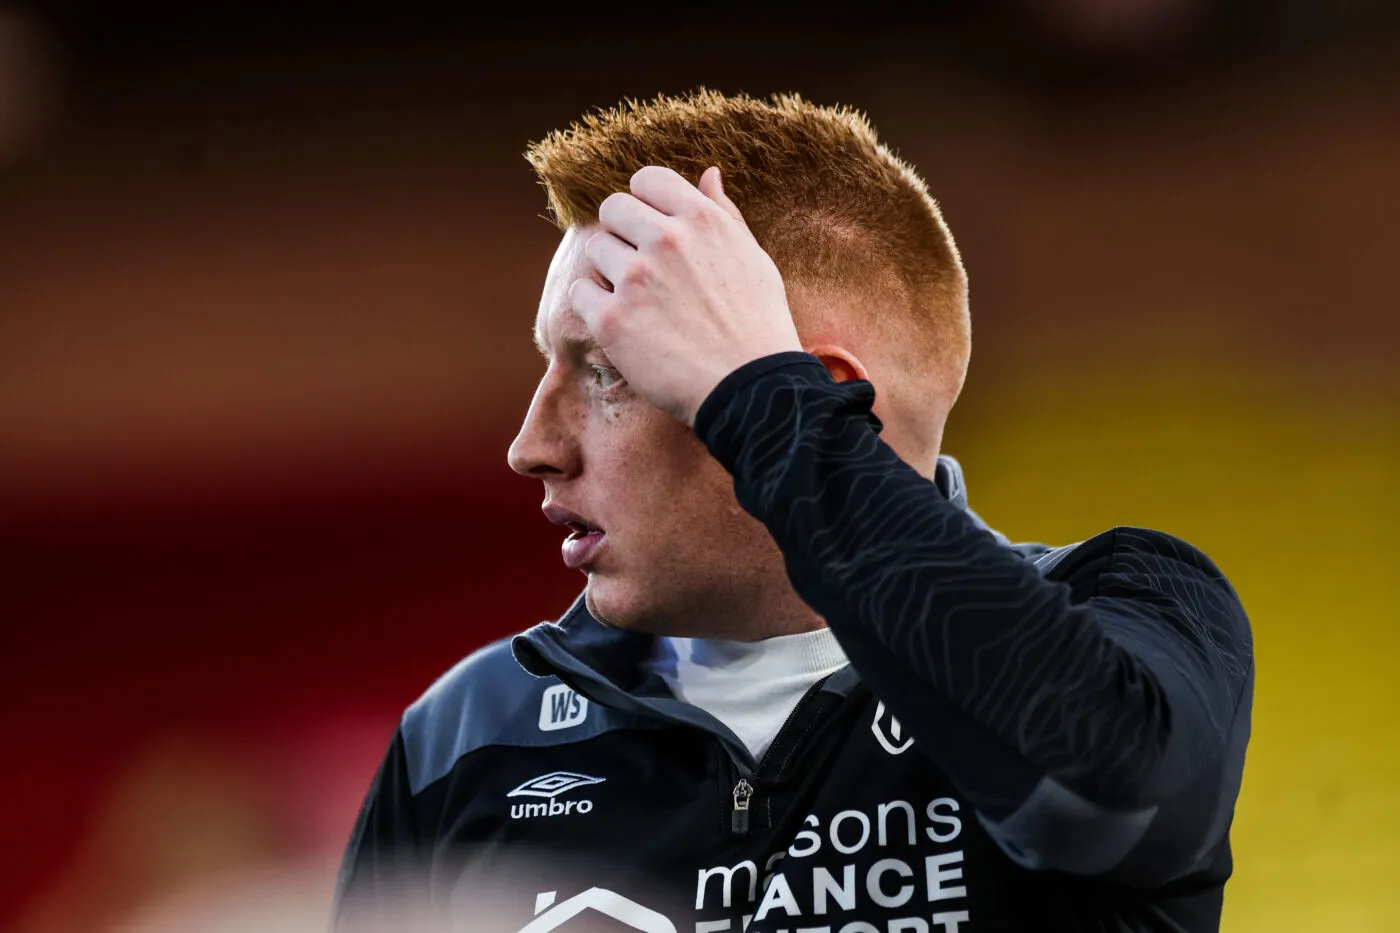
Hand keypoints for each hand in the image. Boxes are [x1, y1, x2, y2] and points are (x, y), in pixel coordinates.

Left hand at [568, 165, 803, 425]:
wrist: (752, 389)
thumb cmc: (758, 325)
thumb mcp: (753, 258)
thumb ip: (723, 214)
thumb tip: (709, 174)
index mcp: (701, 220)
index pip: (647, 180)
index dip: (645, 202)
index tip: (650, 227)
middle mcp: (666, 240)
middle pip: (613, 208)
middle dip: (622, 233)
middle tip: (640, 266)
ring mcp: (636, 279)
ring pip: (595, 249)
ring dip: (609, 271)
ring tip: (637, 300)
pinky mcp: (613, 320)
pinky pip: (581, 293)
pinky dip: (594, 306)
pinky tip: (621, 322)